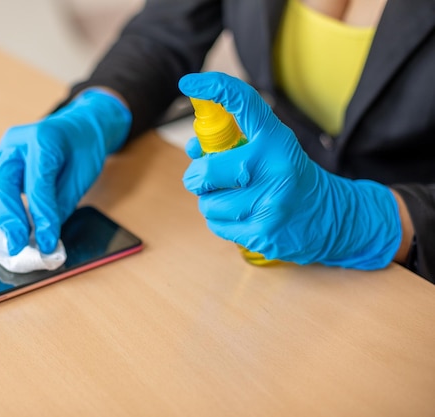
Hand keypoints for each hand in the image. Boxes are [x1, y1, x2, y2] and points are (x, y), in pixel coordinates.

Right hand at [0, 89, 130, 254]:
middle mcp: (17, 142)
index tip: (48, 242)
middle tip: (20, 245)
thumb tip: (44, 239)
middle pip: (2, 182)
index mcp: (44, 139)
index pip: (37, 183)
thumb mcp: (81, 178)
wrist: (79, 128)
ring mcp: (3, 151)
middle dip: (10, 219)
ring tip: (13, 240)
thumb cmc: (83, 149)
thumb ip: (59, 207)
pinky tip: (10, 227)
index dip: (41, 216)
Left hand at [179, 72, 400, 268]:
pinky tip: (242, 215)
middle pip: (207, 170)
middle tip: (204, 177)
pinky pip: (217, 225)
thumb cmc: (291, 178)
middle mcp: (274, 167)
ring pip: (208, 203)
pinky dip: (220, 221)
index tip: (190, 83)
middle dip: (197, 176)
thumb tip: (194, 148)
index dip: (213, 88)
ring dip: (211, 201)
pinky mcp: (264, 232)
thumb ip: (234, 144)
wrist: (335, 217)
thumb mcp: (272, 150)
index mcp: (276, 140)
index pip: (243, 102)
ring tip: (234, 198)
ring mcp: (270, 202)